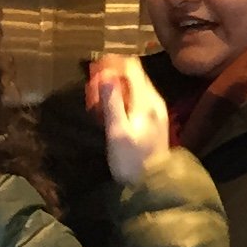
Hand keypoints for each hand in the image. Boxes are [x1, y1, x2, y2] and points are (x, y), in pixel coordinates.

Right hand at [87, 54, 170, 185]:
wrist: (152, 183)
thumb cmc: (131, 159)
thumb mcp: (117, 131)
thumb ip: (113, 102)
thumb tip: (106, 75)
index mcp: (147, 101)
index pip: (132, 68)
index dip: (112, 63)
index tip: (93, 68)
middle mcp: (155, 101)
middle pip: (133, 75)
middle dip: (111, 75)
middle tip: (91, 87)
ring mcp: (155, 110)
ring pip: (134, 87)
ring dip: (114, 88)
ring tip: (95, 99)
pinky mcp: (152, 120)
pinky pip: (136, 99)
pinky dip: (121, 99)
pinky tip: (108, 109)